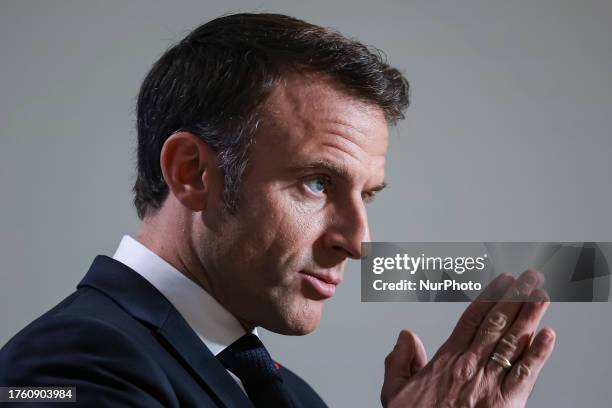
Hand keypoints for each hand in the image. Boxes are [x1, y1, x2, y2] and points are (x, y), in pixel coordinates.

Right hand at [381, 270, 554, 407]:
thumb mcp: (394, 392)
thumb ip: (398, 361)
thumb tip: (406, 335)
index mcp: (446, 361)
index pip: (472, 319)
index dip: (490, 297)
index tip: (503, 281)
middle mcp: (470, 366)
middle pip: (497, 324)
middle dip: (516, 298)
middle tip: (531, 278)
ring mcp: (490, 383)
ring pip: (513, 342)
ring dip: (530, 316)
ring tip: (542, 295)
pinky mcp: (506, 403)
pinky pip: (525, 374)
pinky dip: (538, 354)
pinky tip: (548, 335)